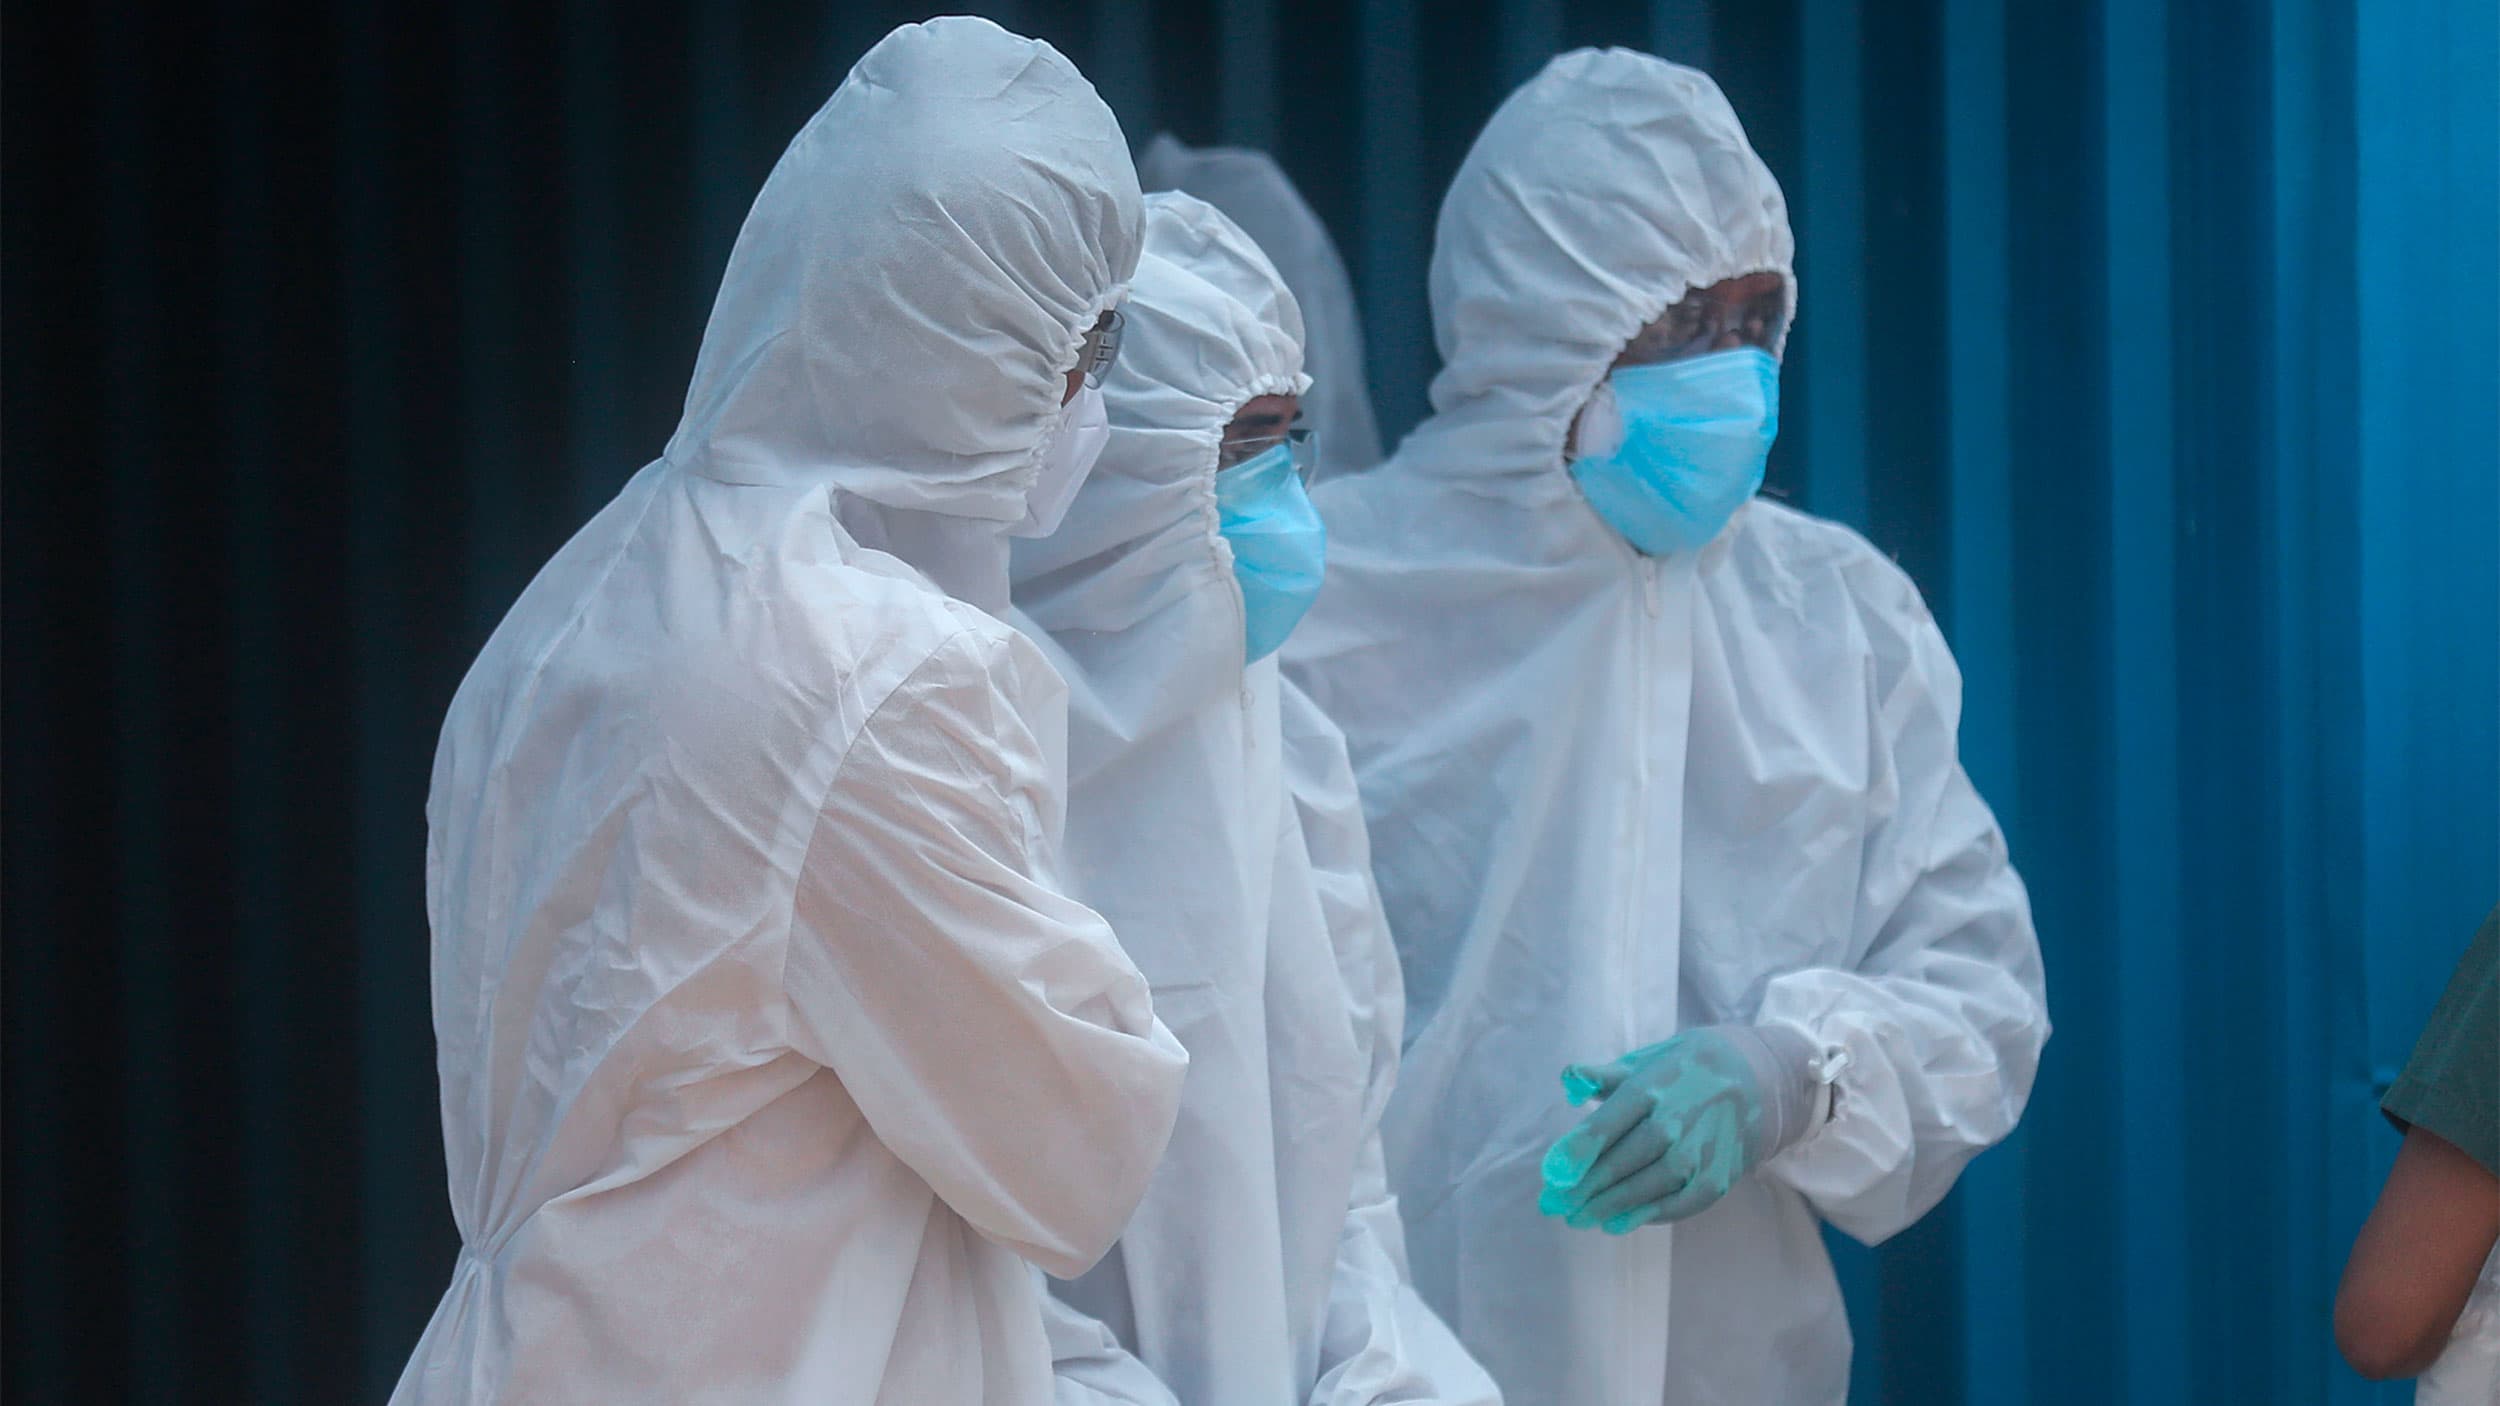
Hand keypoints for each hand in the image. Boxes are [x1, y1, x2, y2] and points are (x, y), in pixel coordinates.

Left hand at [1537, 1025, 1815, 1233]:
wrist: (1760, 1079)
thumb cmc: (1686, 1069)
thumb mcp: (1648, 1060)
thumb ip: (1606, 1075)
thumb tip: (1569, 1078)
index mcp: (1654, 1086)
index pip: (1610, 1122)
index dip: (1578, 1150)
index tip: (1551, 1174)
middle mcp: (1678, 1120)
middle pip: (1626, 1159)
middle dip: (1587, 1187)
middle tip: (1553, 1205)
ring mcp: (1701, 1150)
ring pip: (1650, 1185)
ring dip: (1612, 1205)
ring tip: (1578, 1218)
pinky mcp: (1718, 1175)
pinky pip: (1680, 1202)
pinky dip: (1650, 1215)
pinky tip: (1619, 1222)